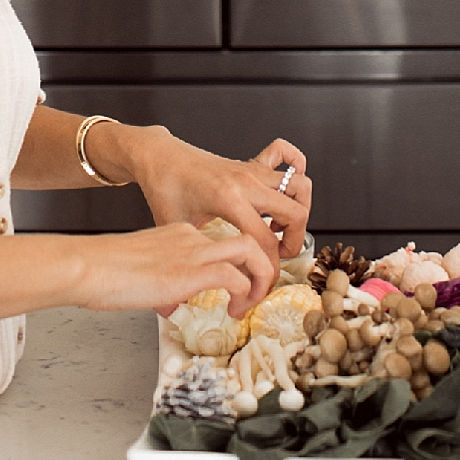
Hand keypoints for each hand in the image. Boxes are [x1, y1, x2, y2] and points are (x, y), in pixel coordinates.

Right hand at [72, 222, 275, 316]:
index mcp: (180, 233)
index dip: (240, 264)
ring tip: (250, 303)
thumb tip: (170, 303)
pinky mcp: (189, 272)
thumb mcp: (142, 270)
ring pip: (251, 251)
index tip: (239, 286)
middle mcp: (192, 237)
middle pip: (248, 238)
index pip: (225, 241)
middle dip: (263, 266)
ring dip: (261, 278)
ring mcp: (193, 252)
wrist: (87, 264)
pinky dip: (243, 295)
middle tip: (257, 293)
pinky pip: (234, 277)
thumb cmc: (103, 270)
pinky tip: (232, 311)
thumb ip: (161, 281)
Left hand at [123, 131, 312, 272]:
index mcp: (229, 200)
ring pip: (300, 185)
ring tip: (278, 226)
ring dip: (298, 210)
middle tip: (277, 256)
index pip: (266, 242)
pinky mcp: (251, 163)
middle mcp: (247, 182)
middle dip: (294, 242)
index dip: (268, 271)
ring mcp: (252, 170)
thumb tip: (174, 305)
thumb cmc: (164, 188)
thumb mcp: (174, 228)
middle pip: (295, 213)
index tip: (257, 287)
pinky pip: (287, 155)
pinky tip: (283, 191)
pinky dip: (296, 168)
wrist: (160, 157)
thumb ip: (183, 263)